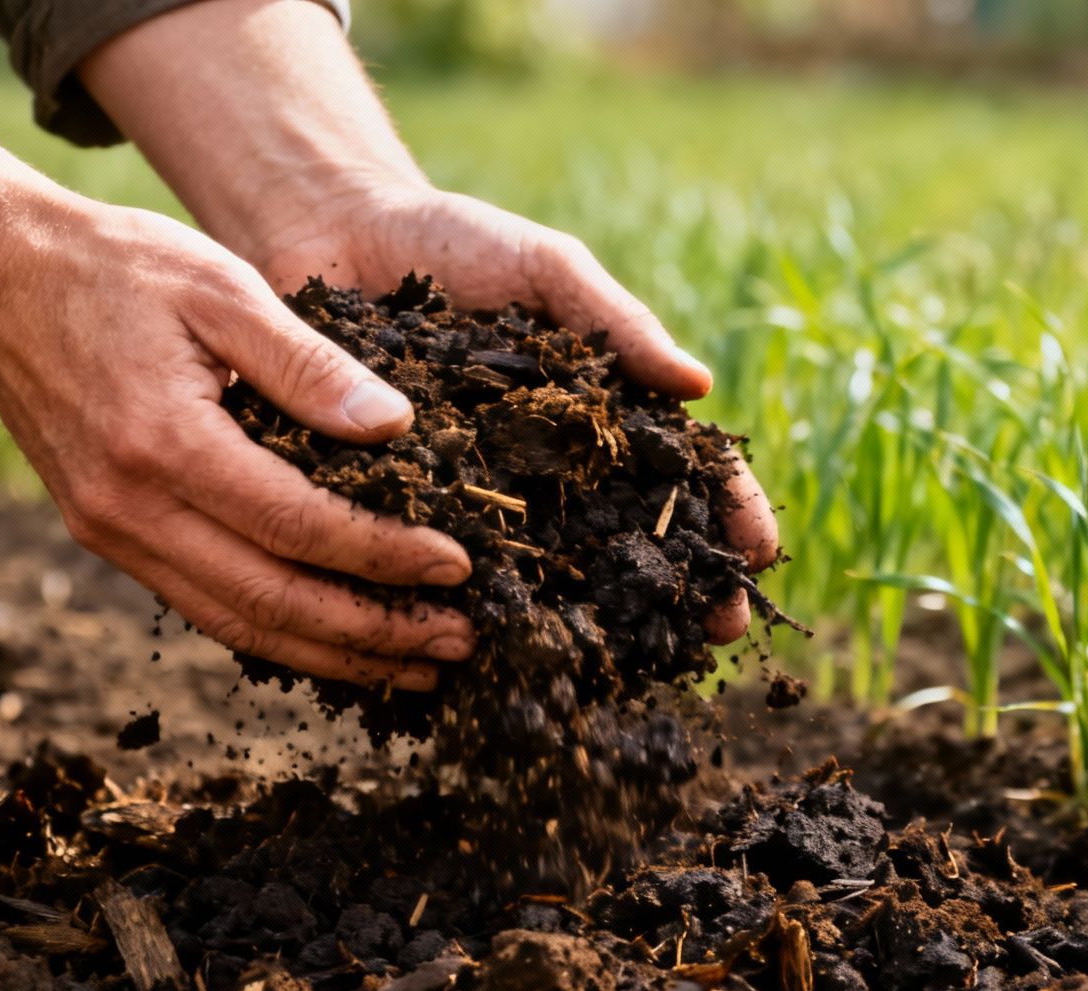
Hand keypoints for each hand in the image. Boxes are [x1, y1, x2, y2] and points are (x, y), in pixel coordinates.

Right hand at [0, 202, 476, 689]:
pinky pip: (201, 605)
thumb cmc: (116, 264)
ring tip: (413, 667)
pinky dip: (273, 634)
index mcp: (165, 443)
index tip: (456, 567)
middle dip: (374, 633)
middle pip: (273, 601)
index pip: (300, 527)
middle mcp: (129, 507)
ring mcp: (108, 531)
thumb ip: (309, 363)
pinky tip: (334, 641)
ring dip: (331, 654)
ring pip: (237, 623)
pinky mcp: (103, 534)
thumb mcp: (222, 287)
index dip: (384, 557)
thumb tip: (396, 427)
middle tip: (458, 645)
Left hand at [249, 186, 781, 643]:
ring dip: (598, 620)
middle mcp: (549, 465)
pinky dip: (482, 613)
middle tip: (716, 630)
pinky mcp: (409, 510)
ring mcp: (484, 494)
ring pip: (552, 571)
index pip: (681, 467)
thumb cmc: (449, 241)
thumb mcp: (545, 267)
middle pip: (633, 537)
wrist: (329, 235)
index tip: (758, 553)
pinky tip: (508, 654)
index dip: (728, 511)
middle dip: (683, 586)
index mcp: (595, 409)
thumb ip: (616, 321)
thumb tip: (699, 387)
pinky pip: (450, 568)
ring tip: (633, 658)